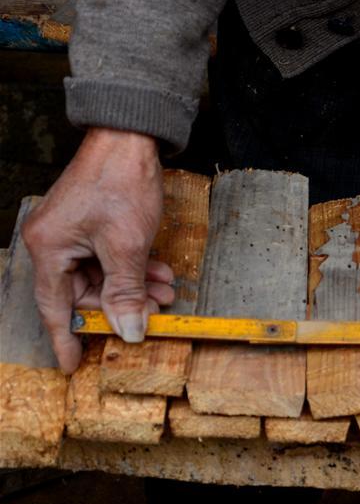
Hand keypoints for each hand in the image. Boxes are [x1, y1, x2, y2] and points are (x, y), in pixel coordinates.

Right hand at [23, 128, 174, 372]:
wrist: (130, 137)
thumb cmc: (122, 184)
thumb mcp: (128, 246)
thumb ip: (126, 292)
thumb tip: (129, 331)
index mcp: (49, 249)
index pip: (56, 308)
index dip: (67, 338)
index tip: (72, 366)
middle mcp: (53, 242)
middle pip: (84, 292)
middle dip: (123, 304)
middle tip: (156, 312)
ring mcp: (72, 231)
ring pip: (103, 275)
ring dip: (135, 285)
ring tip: (167, 291)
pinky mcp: (92, 223)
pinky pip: (110, 257)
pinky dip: (134, 266)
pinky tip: (161, 272)